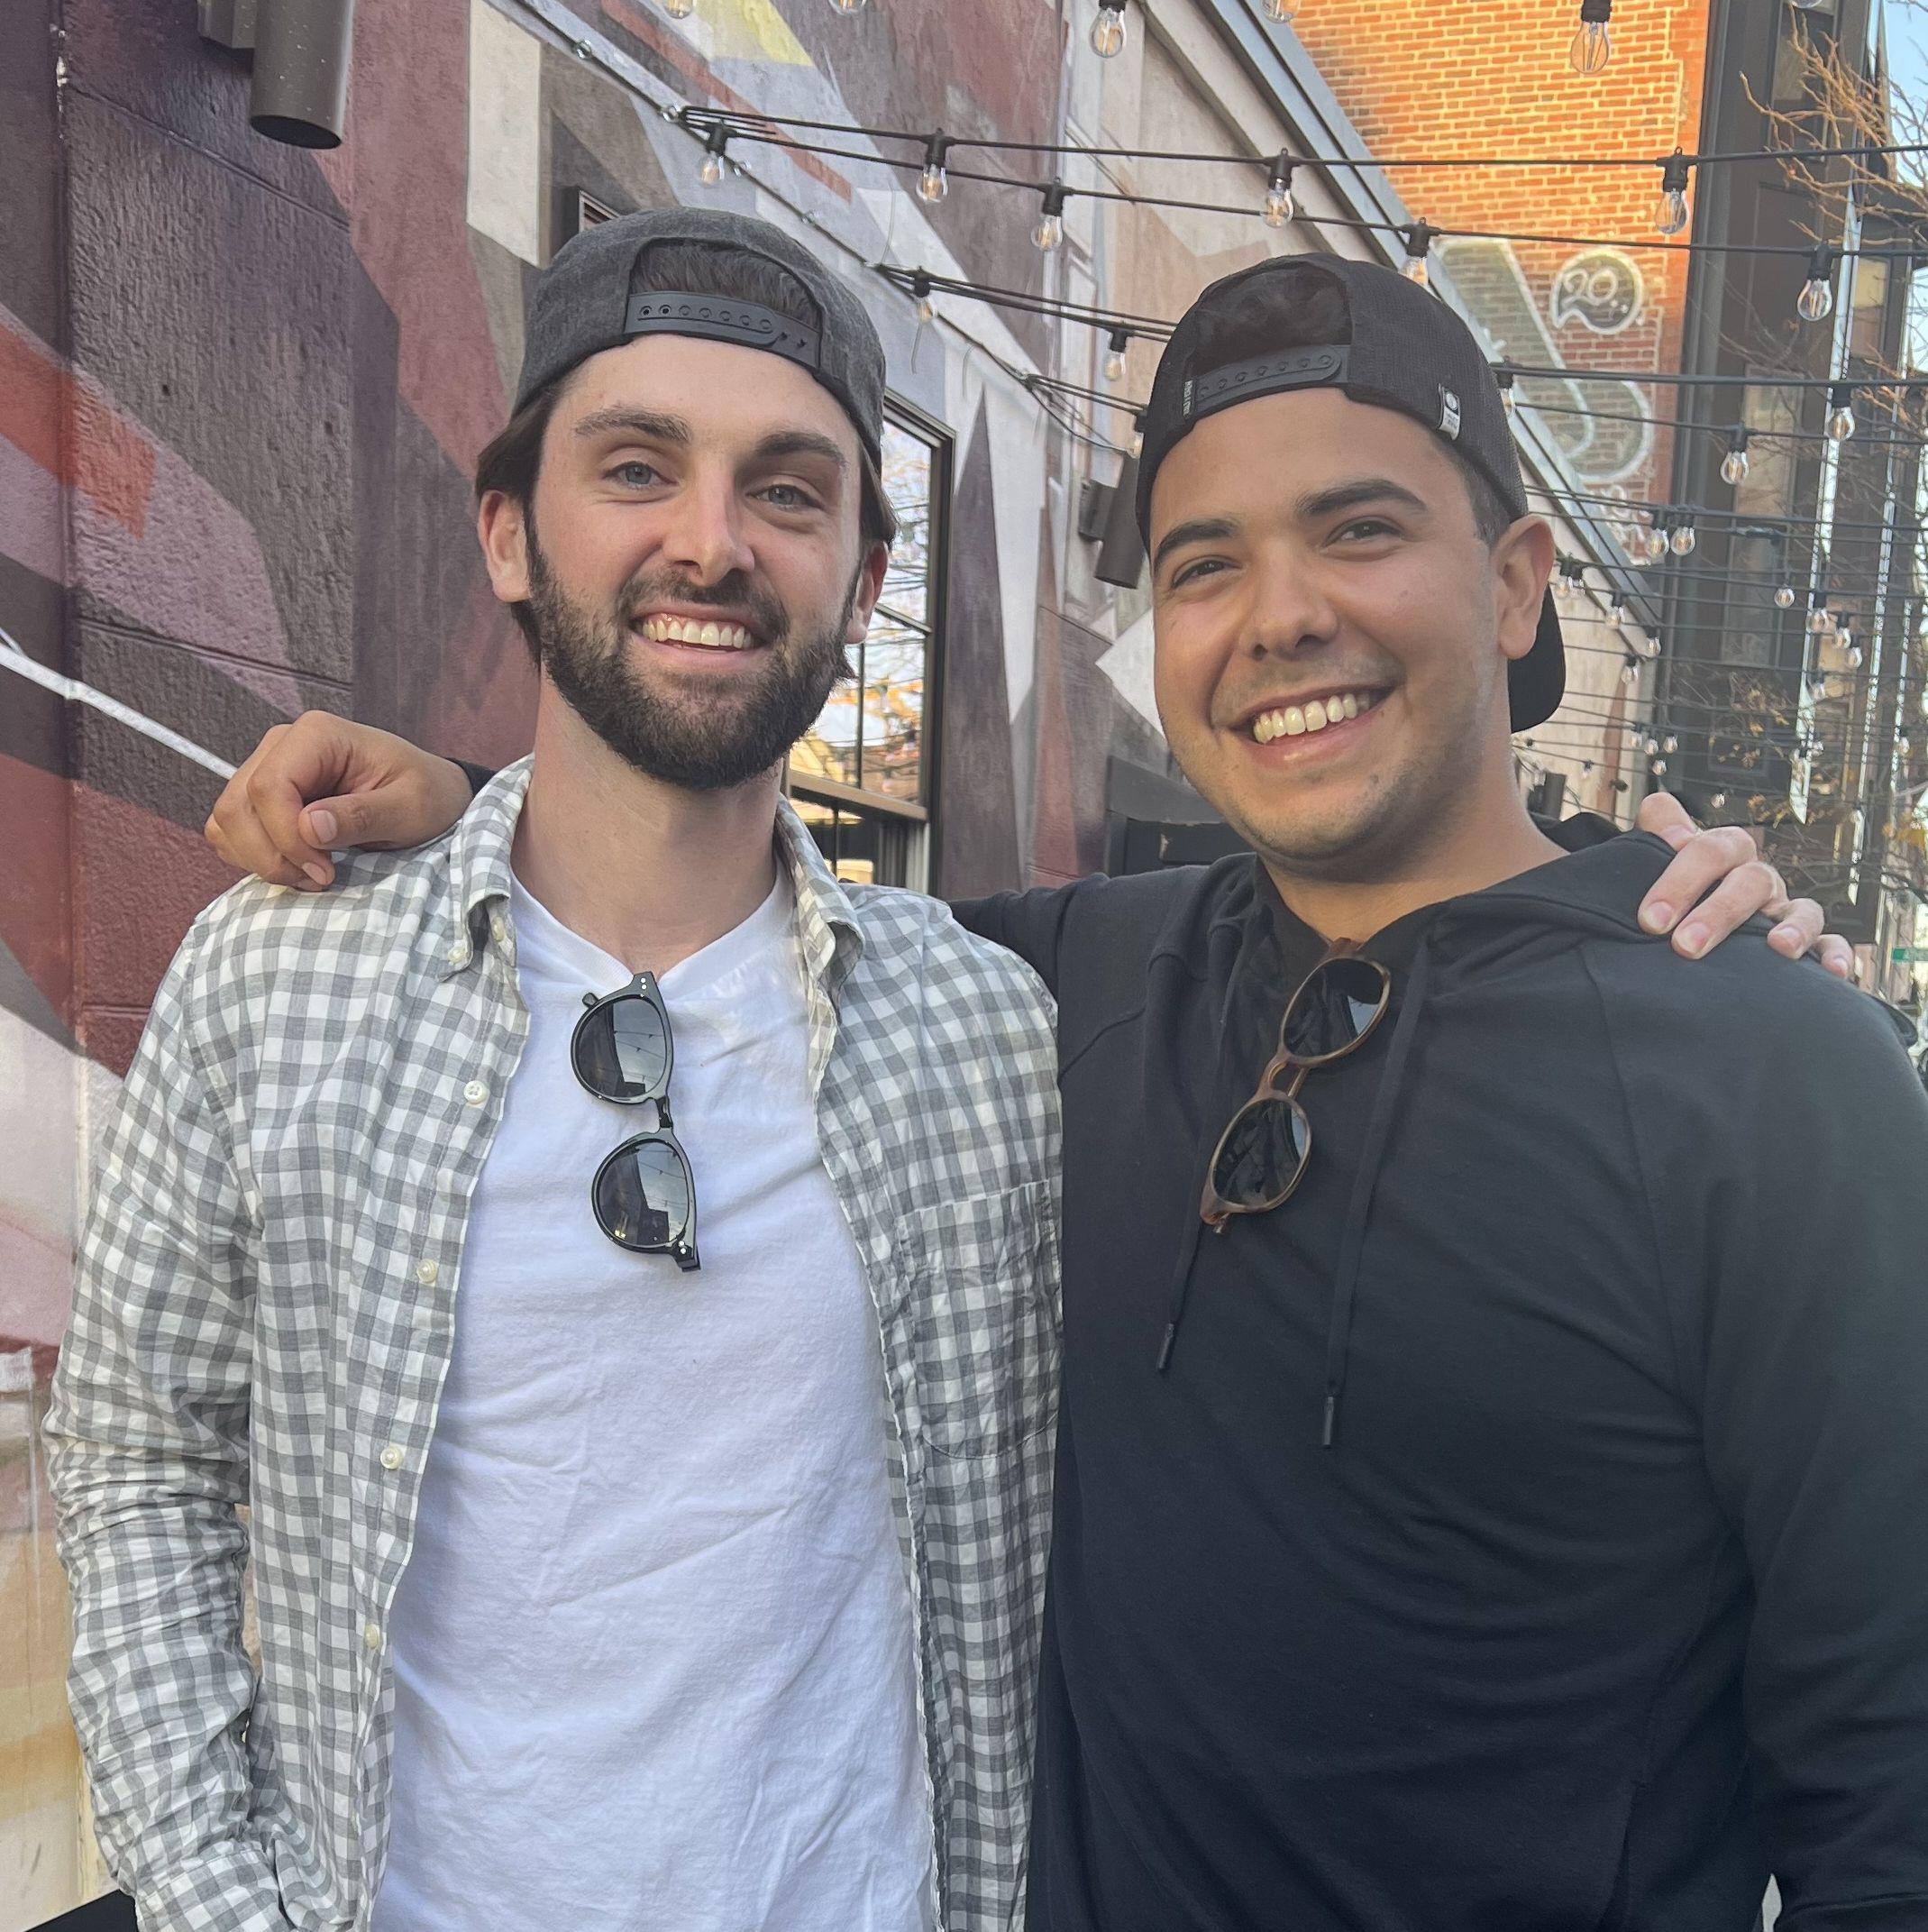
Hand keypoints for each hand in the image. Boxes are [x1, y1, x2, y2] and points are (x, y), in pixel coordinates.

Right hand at [204, 711, 475, 888]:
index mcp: (317, 735)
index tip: (325, 871)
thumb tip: (310, 827)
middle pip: (238, 807)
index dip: (287, 838)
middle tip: (322, 879)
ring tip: (314, 875)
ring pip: (227, 821)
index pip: (270, 788)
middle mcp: (281, 744)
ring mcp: (266, 768)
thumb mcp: (410, 808)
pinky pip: (230, 831)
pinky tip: (297, 866)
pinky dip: (253, 857)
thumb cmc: (427, 794)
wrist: (430, 793)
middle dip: (273, 856)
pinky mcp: (260, 797)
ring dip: (261, 860)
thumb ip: (362, 815)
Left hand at [1633, 794, 1853, 980]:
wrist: (1688, 935)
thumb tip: (1659, 810)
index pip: (1710, 850)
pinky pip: (1831, 944)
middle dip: (1718, 913)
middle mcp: (1757, 880)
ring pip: (1801, 910)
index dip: (1681, 880)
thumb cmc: (1672, 901)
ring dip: (1794, 927)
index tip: (1650, 920)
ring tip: (1778, 947)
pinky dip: (1835, 954)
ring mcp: (1785, 910)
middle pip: (1750, 881)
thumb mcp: (1655, 869)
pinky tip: (1831, 971)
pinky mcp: (1809, 943)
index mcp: (1723, 857)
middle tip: (1684, 946)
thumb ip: (1653, 838)